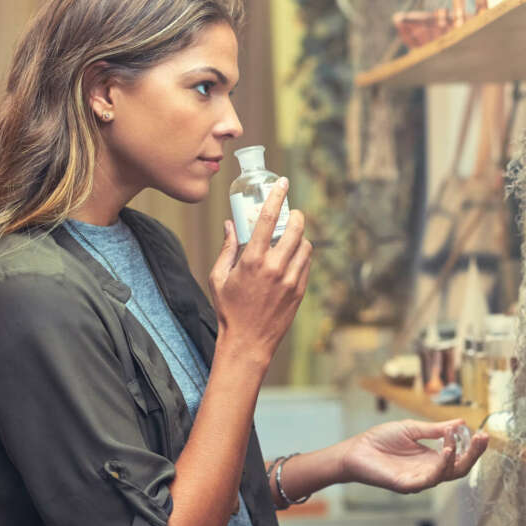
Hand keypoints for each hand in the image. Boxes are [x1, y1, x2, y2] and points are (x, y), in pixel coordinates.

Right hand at [209, 179, 311, 363]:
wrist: (248, 342)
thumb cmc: (229, 309)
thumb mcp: (219, 277)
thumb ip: (226, 248)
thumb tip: (230, 224)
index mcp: (251, 260)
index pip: (268, 218)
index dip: (277, 196)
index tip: (283, 183)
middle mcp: (274, 267)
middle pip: (295, 228)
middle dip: (296, 215)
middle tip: (292, 213)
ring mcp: (290, 280)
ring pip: (305, 246)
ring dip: (300, 237)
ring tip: (291, 238)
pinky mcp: (299, 291)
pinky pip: (307, 264)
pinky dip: (302, 255)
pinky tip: (292, 257)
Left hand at [341, 419, 488, 493]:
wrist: (356, 450)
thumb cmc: (381, 440)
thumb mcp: (413, 429)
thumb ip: (436, 429)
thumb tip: (461, 423)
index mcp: (431, 459)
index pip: (459, 457)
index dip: (472, 447)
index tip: (481, 432)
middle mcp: (428, 472)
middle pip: (459, 468)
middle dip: (474, 454)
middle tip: (483, 438)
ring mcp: (419, 480)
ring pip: (447, 475)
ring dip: (459, 458)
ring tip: (464, 440)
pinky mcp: (406, 485)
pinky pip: (429, 480)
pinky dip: (441, 466)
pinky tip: (447, 451)